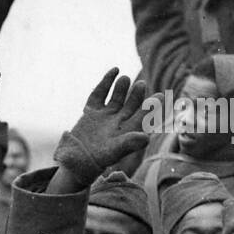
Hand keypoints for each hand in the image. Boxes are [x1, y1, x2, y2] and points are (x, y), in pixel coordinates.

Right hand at [52, 69, 150, 187]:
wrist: (74, 163)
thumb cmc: (96, 162)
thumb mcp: (113, 152)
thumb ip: (129, 144)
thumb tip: (147, 138)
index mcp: (127, 133)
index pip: (142, 117)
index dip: (151, 107)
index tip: (159, 96)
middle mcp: (118, 123)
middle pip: (131, 106)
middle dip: (136, 95)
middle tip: (141, 84)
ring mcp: (105, 116)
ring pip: (116, 98)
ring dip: (122, 88)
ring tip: (125, 78)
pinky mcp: (91, 112)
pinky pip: (100, 94)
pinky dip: (106, 83)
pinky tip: (114, 70)